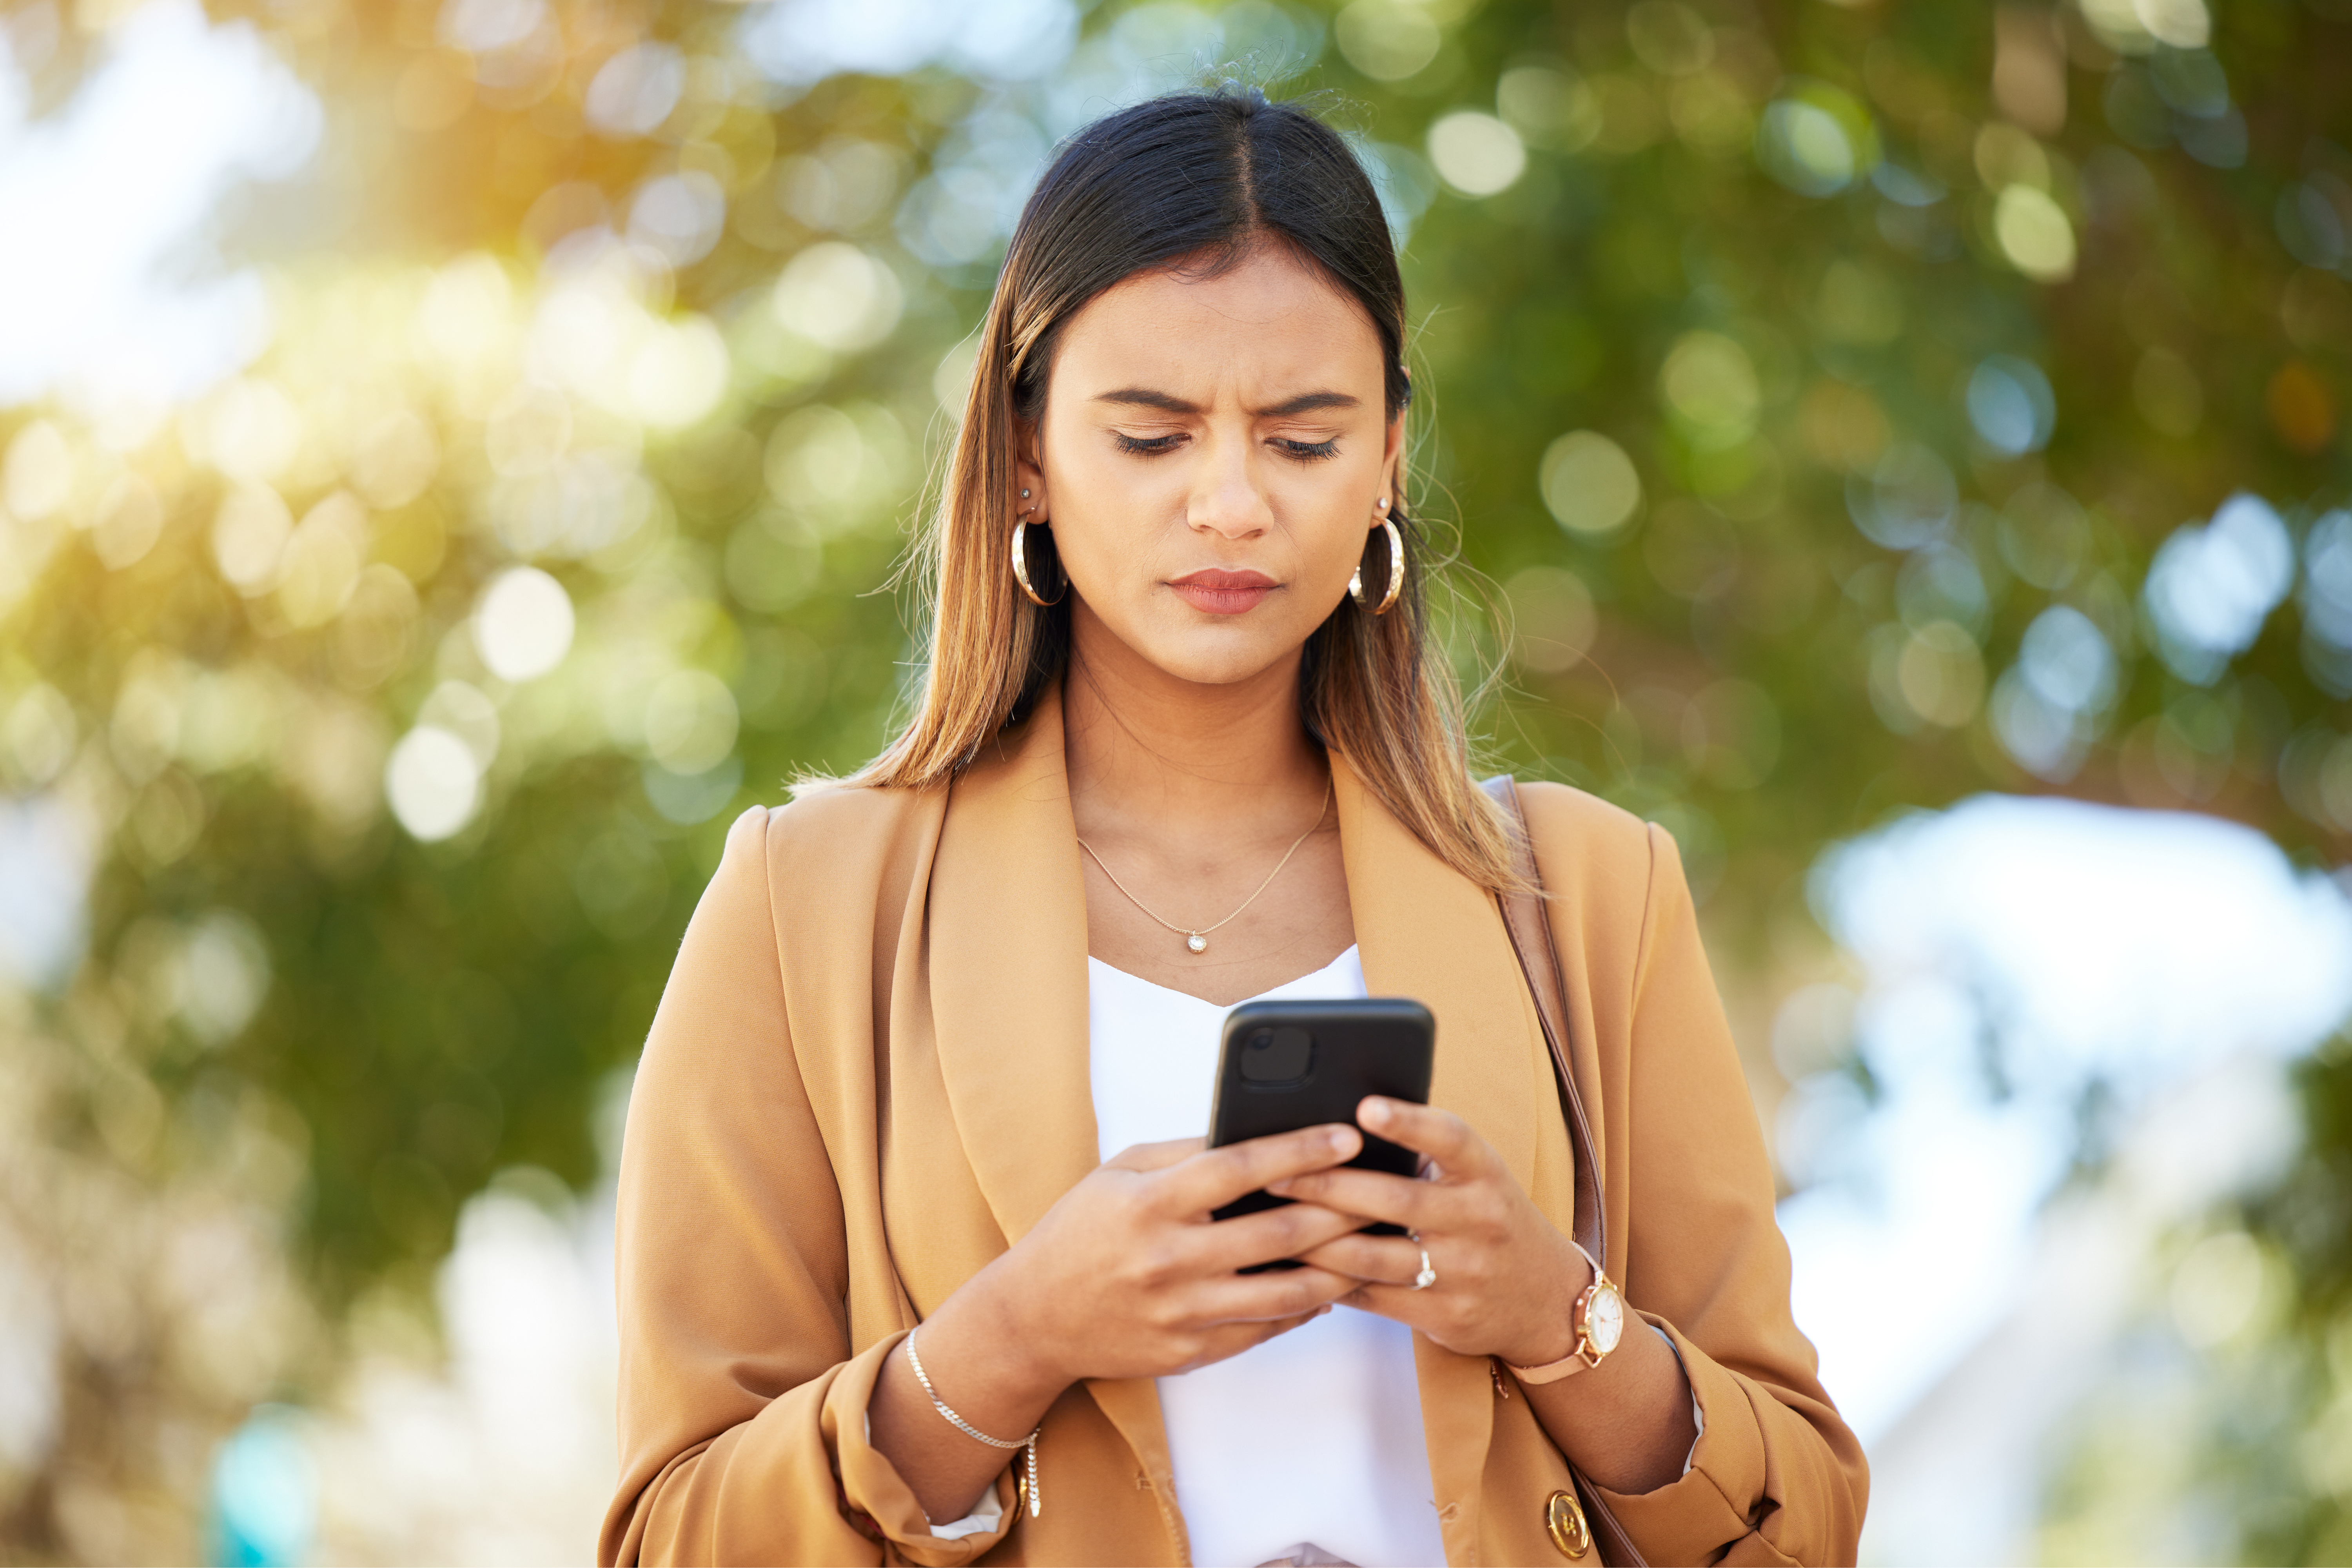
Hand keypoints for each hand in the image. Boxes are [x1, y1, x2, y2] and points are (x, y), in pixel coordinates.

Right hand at [871, 1123, 1371, 1523]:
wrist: (1033, 1317)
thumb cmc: (1080, 1232)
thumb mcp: (1119, 1174)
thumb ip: (1184, 1153)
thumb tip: (1253, 1132)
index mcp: (1151, 1203)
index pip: (1239, 1168)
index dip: (1299, 1150)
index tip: (1347, 1135)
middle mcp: (1170, 1259)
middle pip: (1278, 1232)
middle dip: (1341, 1209)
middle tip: (1385, 1191)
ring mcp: (1182, 1313)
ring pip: (1284, 1291)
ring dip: (1339, 1267)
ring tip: (1375, 1245)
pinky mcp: (1189, 1352)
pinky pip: (1263, 1328)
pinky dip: (1302, 1307)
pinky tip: (1329, 1286)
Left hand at [1272, 1096, 1589, 1367]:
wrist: (1542, 1298)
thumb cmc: (1488, 1219)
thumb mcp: (1476, 1179)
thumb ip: (1425, 1157)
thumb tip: (1339, 1127)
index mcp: (1485, 1173)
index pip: (1451, 1138)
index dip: (1409, 1121)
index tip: (1365, 1107)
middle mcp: (1478, 1219)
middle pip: (1395, 1200)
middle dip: (1329, 1186)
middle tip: (1277, 1172)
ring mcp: (1462, 1271)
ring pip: (1374, 1256)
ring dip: (1316, 1241)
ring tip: (1270, 1221)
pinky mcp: (1443, 1314)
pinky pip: (1373, 1297)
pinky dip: (1328, 1282)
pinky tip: (1293, 1268)